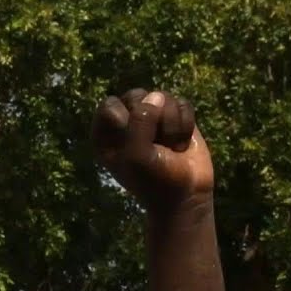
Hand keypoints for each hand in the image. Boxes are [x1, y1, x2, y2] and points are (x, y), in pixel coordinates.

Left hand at [93, 89, 212, 212]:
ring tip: (169, 147)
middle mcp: (125, 121)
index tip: (132, 143)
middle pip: (136, 96)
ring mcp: (151, 117)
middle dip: (151, 120)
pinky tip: (181, 143)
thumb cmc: (154, 180)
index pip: (109, 106)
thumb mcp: (138, 155)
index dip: (125, 122)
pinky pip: (182, 104)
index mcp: (105, 133)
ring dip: (171, 125)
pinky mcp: (175, 116)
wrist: (186, 194)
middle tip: (154, 146)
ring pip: (161, 97)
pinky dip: (186, 125)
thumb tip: (156, 95)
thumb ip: (139, 122)